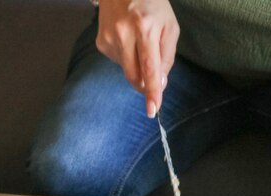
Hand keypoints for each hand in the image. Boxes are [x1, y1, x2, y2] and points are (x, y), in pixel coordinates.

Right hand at [96, 0, 179, 117]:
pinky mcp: (101, 42)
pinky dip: (127, 59)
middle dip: (145, 86)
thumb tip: (160, 84)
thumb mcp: (170, 27)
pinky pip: (118, 62)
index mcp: (145, 28)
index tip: (153, 110)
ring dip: (137, 67)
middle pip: (134, 76)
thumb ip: (167, 57)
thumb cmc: (153, 5)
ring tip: (140, 45)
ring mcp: (109, 38)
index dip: (152, 91)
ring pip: (126, 71)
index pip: (149, 68)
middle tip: (152, 85)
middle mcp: (124, 33)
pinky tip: (128, 42)